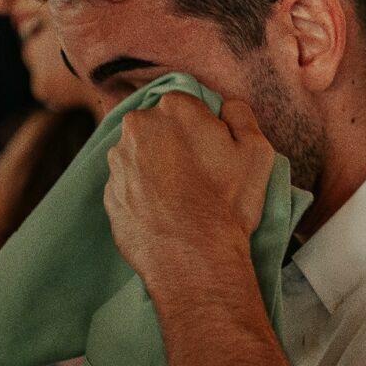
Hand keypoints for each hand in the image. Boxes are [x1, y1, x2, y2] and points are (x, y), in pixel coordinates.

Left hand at [104, 96, 273, 297]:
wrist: (194, 259)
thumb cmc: (228, 203)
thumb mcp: (256, 150)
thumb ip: (240, 114)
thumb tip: (225, 106)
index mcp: (174, 107)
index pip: (188, 107)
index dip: (204, 131)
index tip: (214, 156)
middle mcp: (137, 127)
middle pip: (161, 128)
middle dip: (177, 145)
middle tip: (199, 178)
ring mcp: (118, 162)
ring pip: (142, 156)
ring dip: (158, 169)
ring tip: (182, 200)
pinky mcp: (108, 194)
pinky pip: (130, 186)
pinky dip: (144, 194)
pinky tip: (165, 213)